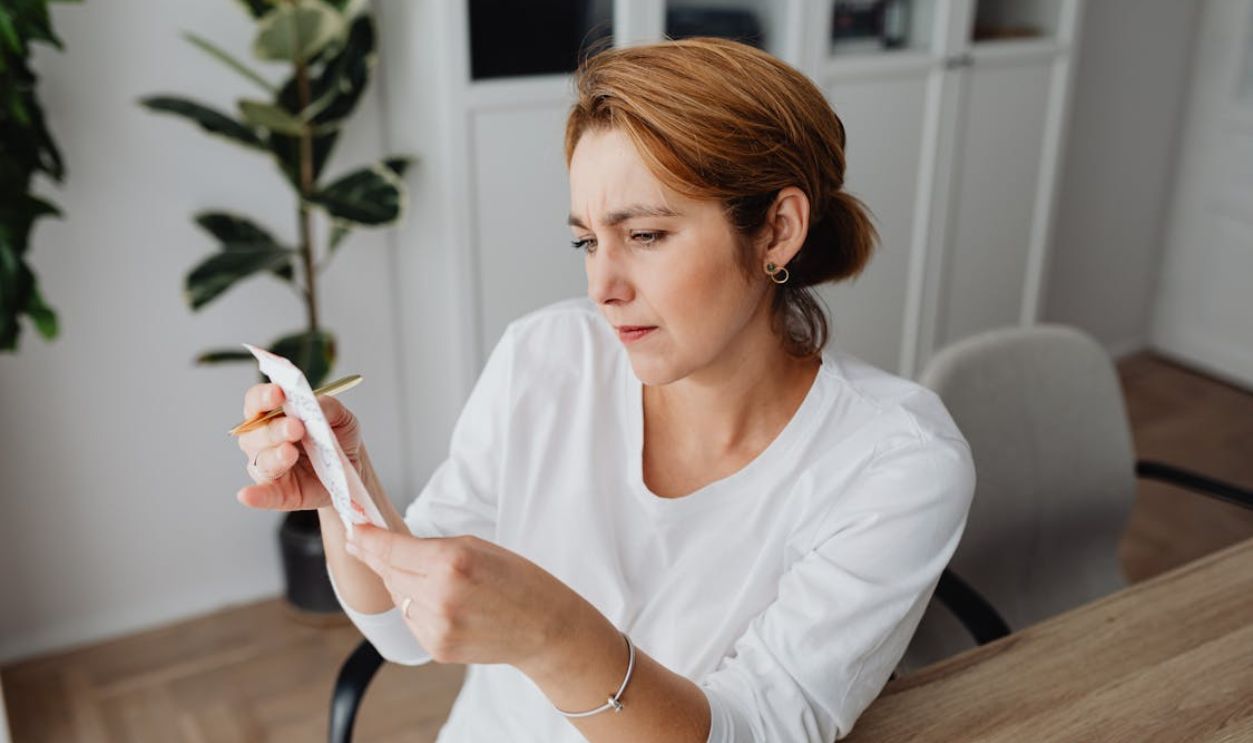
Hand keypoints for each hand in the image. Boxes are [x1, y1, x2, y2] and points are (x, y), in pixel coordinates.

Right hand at [235, 382, 362, 511]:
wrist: (352, 468)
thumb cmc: (338, 437)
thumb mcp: (341, 417)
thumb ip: (328, 407)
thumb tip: (315, 403)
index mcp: (273, 415)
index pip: (256, 401)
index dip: (263, 396)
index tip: (278, 393)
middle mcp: (263, 440)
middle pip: (255, 432)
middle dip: (274, 429)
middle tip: (296, 427)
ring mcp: (269, 467)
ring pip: (261, 461)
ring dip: (274, 456)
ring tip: (290, 452)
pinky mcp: (279, 493)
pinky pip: (263, 495)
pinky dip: (255, 495)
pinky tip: (246, 495)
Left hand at [346, 525, 594, 668]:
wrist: (546, 628)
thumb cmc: (520, 581)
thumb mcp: (477, 547)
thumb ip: (431, 547)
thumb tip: (390, 548)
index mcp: (451, 562)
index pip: (391, 549)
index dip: (368, 538)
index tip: (354, 529)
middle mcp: (439, 597)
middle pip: (388, 572)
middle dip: (379, 557)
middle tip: (367, 542)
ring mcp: (436, 627)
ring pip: (397, 597)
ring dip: (401, 583)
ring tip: (430, 577)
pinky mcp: (436, 648)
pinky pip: (412, 619)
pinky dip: (417, 607)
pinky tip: (442, 602)